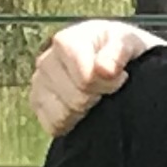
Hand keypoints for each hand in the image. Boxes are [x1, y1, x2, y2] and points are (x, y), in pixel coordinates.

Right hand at [28, 19, 156, 141]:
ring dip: (85, 111)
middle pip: (75, 99)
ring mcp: (39, 83)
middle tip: (109, 89)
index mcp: (66, 42)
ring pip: (62, 115)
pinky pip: (52, 124)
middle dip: (98, 98)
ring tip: (96, 96)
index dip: (109, 84)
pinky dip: (71, 123)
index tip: (122, 78)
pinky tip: (83, 110)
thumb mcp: (128, 41)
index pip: (85, 79)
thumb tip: (105, 70)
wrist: (109, 54)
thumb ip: (118, 52)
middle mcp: (46, 61)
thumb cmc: (119, 47)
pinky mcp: (37, 102)